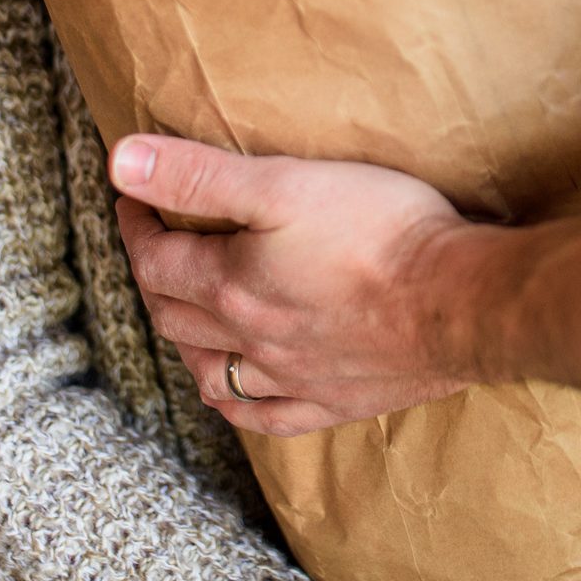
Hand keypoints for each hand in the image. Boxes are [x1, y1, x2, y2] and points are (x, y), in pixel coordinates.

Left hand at [109, 135, 484, 435]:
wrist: (459, 300)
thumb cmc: (377, 231)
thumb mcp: (281, 183)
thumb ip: (199, 176)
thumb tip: (120, 163)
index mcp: (231, 287)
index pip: (157, 260)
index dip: (137, 225)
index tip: (134, 198)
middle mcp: (251, 341)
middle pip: (176, 315)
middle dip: (154, 275)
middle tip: (155, 243)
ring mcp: (293, 379)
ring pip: (213, 374)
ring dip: (185, 343)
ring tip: (186, 314)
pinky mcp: (336, 400)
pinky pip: (267, 417)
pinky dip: (239, 404)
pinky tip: (240, 391)